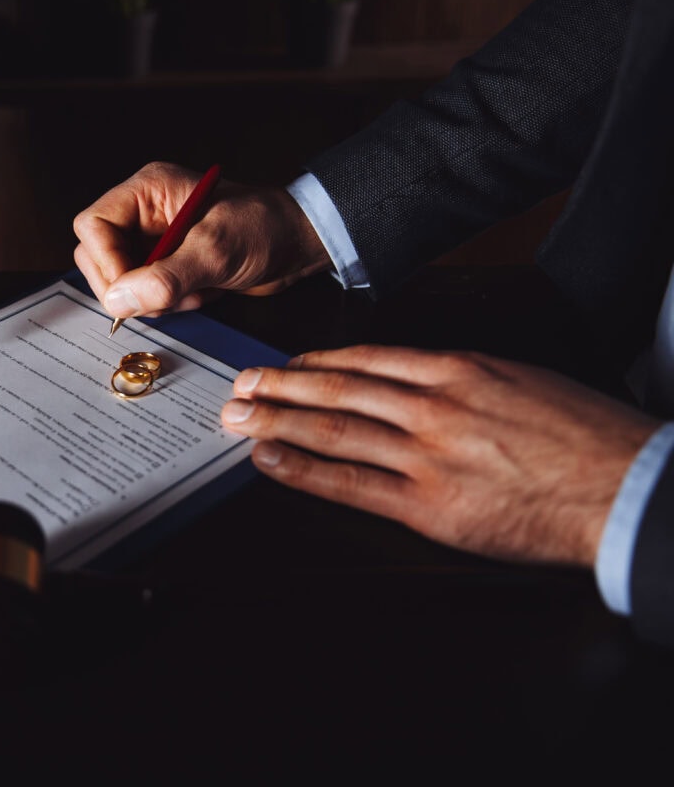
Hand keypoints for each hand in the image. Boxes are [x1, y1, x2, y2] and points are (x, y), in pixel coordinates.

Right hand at [72, 161, 330, 320]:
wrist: (298, 245)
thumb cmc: (265, 228)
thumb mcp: (215, 251)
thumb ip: (164, 277)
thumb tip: (120, 300)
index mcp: (148, 191)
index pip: (93, 226)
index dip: (105, 263)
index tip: (131, 290)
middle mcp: (144, 213)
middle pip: (97, 255)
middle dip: (128, 286)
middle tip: (163, 296)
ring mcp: (153, 239)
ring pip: (119, 279)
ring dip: (150, 298)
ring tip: (188, 293)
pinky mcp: (166, 263)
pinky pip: (144, 292)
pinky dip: (166, 303)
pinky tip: (197, 294)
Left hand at [220, 345, 661, 567]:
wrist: (624, 486)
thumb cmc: (583, 436)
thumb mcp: (520, 380)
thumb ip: (462, 378)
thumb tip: (413, 380)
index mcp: (458, 369)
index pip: (367, 358)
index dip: (317, 360)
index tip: (288, 363)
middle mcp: (434, 405)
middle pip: (338, 387)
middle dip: (280, 385)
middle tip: (241, 383)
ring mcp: (427, 455)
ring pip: (334, 429)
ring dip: (276, 421)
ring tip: (238, 417)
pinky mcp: (429, 505)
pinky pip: (350, 484)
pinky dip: (302, 470)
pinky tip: (270, 460)